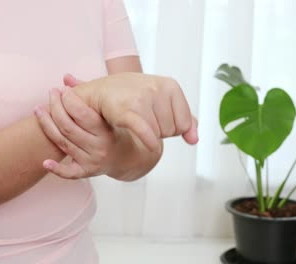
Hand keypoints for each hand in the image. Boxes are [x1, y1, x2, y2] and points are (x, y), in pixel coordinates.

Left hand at [34, 85, 115, 178]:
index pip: (82, 114)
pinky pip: (69, 173)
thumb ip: (88, 95)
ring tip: (39, 109)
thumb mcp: (108, 113)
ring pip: (62, 143)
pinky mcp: (86, 172)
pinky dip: (56, 168)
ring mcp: (92, 161)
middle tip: (50, 94)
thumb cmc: (116, 129)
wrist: (129, 157)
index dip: (68, 100)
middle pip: (67, 127)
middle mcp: (99, 148)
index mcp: (106, 131)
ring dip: (46, 125)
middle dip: (55, 108)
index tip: (62, 90)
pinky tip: (45, 161)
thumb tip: (65, 77)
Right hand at [72, 73, 198, 152]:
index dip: (172, 128)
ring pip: (158, 134)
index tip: (157, 120)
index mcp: (170, 85)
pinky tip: (150, 146)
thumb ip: (184, 120)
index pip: (185, 123)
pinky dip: (150, 142)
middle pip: (171, 130)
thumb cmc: (133, 97)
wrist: (101, 91)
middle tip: (143, 120)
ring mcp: (141, 98)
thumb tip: (194, 140)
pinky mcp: (125, 110)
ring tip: (135, 122)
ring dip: (147, 135)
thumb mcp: (163, 102)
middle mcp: (157, 88)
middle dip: (159, 131)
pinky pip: (146, 132)